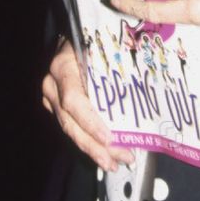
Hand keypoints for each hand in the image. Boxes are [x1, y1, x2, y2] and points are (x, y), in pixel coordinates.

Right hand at [40, 36, 133, 172]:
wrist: (71, 37)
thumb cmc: (92, 39)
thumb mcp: (101, 45)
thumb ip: (115, 62)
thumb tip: (148, 80)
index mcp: (62, 68)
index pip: (73, 101)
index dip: (90, 122)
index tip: (109, 138)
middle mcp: (52, 85)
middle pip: (71, 122)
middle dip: (95, 146)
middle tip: (121, 159)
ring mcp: (51, 98)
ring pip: (70, 130)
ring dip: (93, 150)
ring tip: (115, 163)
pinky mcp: (56, 106)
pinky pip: (72, 128)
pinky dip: (89, 143)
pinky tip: (106, 155)